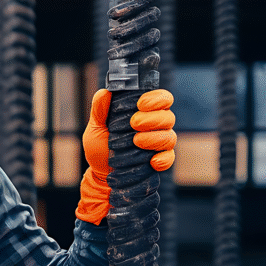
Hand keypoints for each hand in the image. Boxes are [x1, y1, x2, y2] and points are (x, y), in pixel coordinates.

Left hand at [76, 88, 175, 224]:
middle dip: (153, 119)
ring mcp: (158, 143)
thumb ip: (99, 109)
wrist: (100, 173)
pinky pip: (170, 157)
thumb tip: (105, 91)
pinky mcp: (159, 160)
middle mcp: (154, 126)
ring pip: (170, 136)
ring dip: (155, 138)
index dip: (156, 99)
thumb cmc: (99, 147)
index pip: (162, 98)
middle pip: (169, 116)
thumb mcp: (95, 128)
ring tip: (136, 142)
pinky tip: (152, 161)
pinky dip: (164, 159)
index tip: (140, 104)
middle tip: (134, 124)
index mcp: (142, 112)